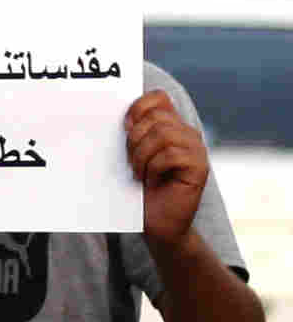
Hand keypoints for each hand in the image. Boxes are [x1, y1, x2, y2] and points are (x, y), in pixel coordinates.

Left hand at [126, 90, 207, 246]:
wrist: (156, 224)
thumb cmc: (140, 189)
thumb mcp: (131, 156)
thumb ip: (132, 133)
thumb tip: (121, 115)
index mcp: (170, 126)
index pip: (158, 97)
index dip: (138, 108)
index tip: (124, 128)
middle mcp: (186, 133)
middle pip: (156, 117)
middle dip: (135, 139)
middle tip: (131, 161)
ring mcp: (196, 149)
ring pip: (163, 134)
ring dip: (142, 155)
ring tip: (139, 173)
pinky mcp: (200, 167)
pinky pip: (171, 155)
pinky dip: (154, 168)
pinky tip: (151, 181)